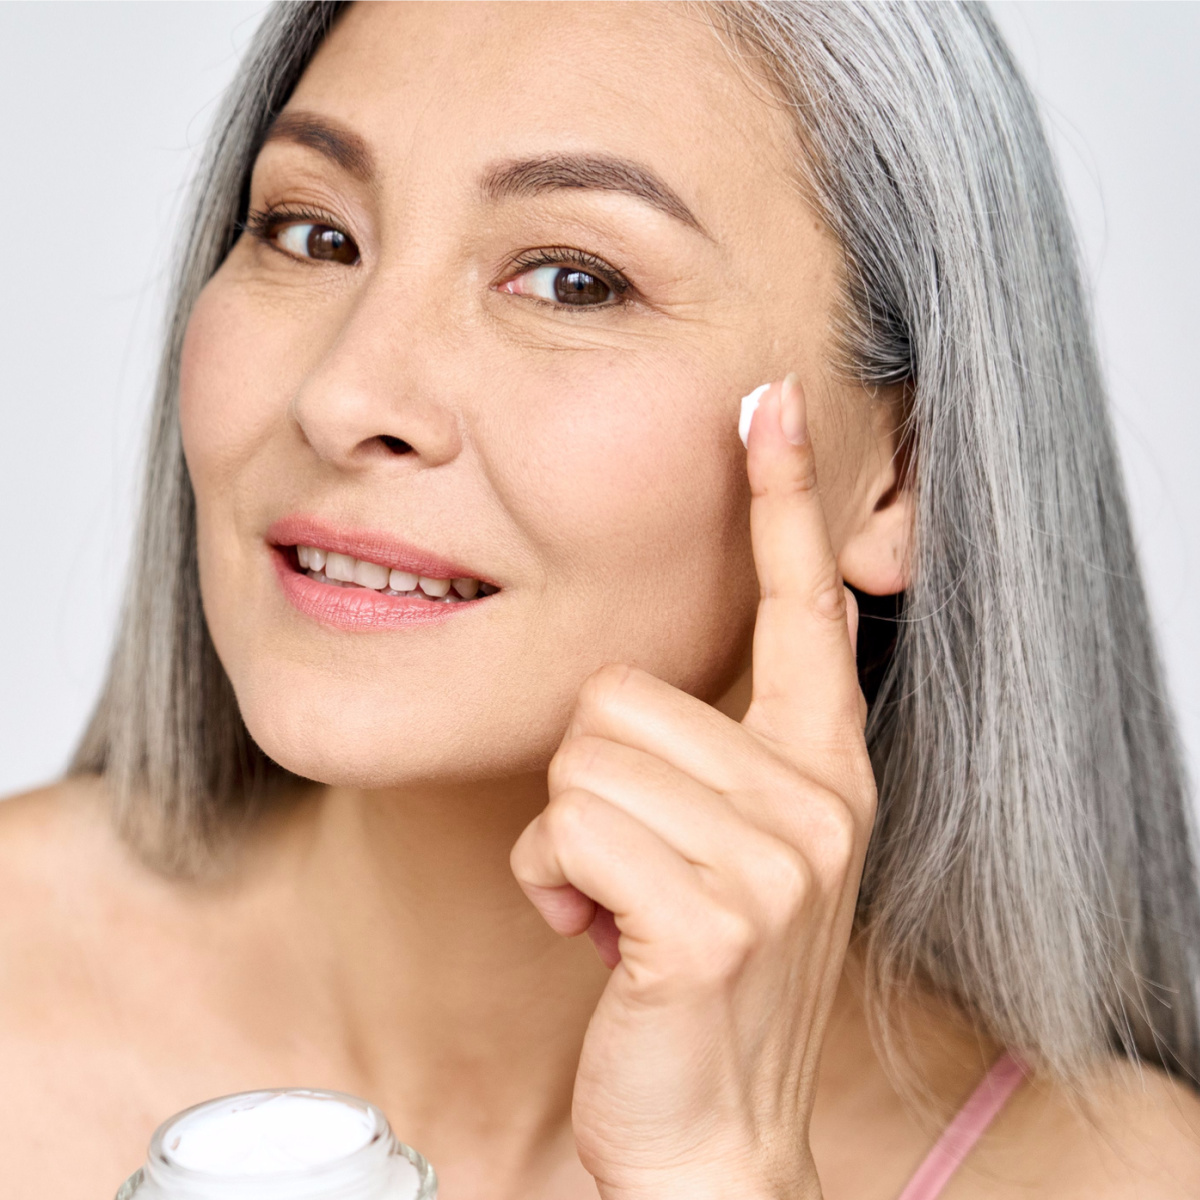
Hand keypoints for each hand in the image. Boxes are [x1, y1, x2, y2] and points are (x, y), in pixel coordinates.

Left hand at [510, 375, 876, 1199]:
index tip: (764, 404)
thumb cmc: (699, 973)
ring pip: (582, 760)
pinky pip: (566, 829)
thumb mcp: (735, 846)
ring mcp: (775, 858)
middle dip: (594, 786)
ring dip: (571, 841)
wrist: (710, 1128)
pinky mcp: (713, 915)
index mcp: (818, 765)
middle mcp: (814, 797)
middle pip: (618, 696)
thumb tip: (664, 675)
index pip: (801, 606)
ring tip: (621, 905)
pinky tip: (602, 937)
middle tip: (635, 867)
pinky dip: (553, 886)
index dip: (781, 501)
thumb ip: (723, 747)